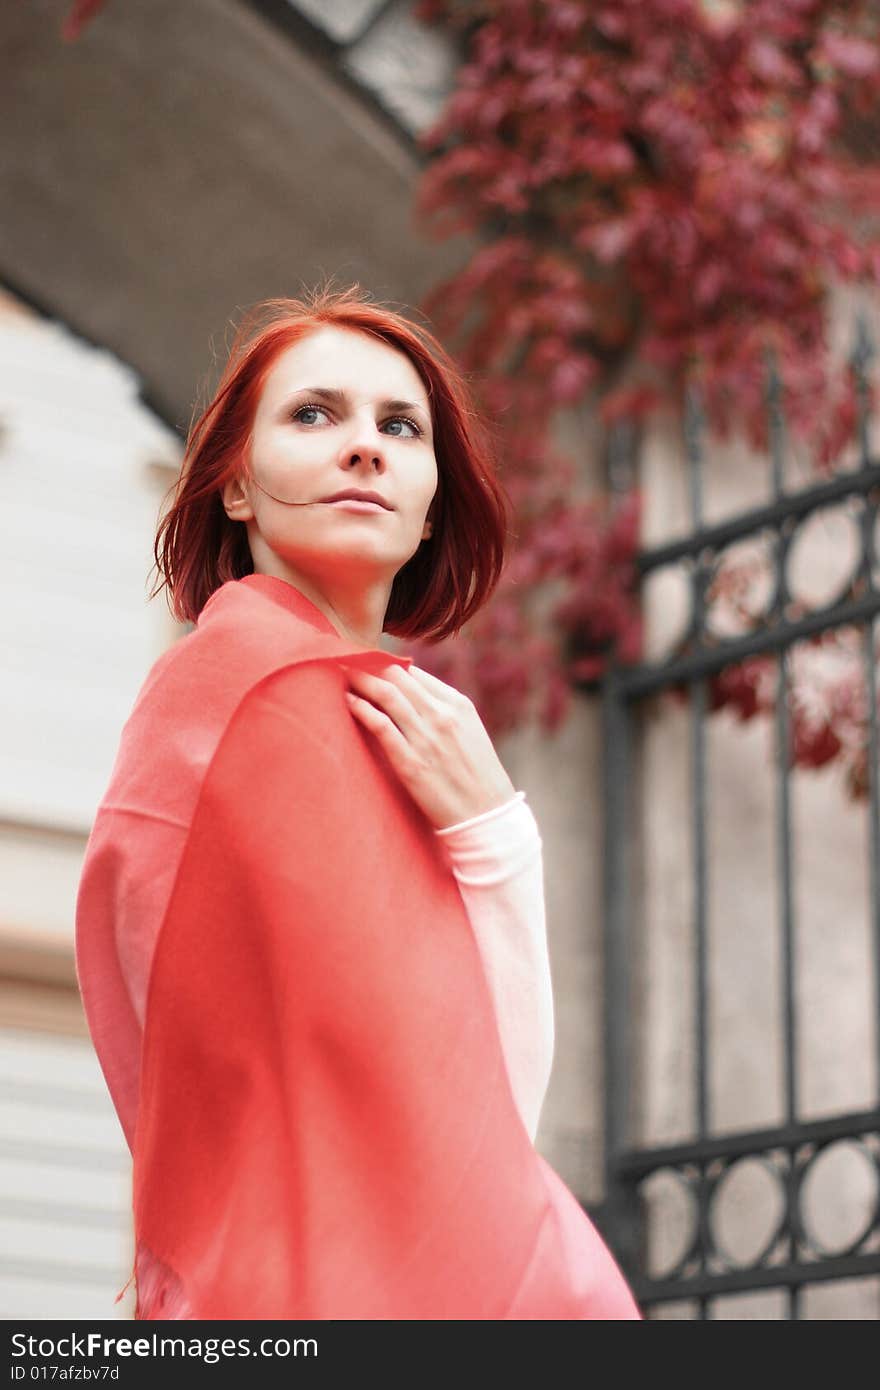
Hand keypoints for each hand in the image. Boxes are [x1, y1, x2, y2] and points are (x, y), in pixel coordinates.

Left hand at [340, 662, 516, 831]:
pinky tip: (348, 701)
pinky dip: (362, 708)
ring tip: (341, 672)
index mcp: (458, 704)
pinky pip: (381, 726)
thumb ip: (444, 709)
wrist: (486, 814)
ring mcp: (426, 738)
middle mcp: (442, 716)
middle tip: (344, 658)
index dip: (385, 663)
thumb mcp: (469, 730)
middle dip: (368, 663)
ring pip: (387, 694)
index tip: (364, 660)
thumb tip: (411, 692)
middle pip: (397, 676)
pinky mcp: (411, 763)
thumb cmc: (476, 773)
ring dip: (360, 679)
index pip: (413, 672)